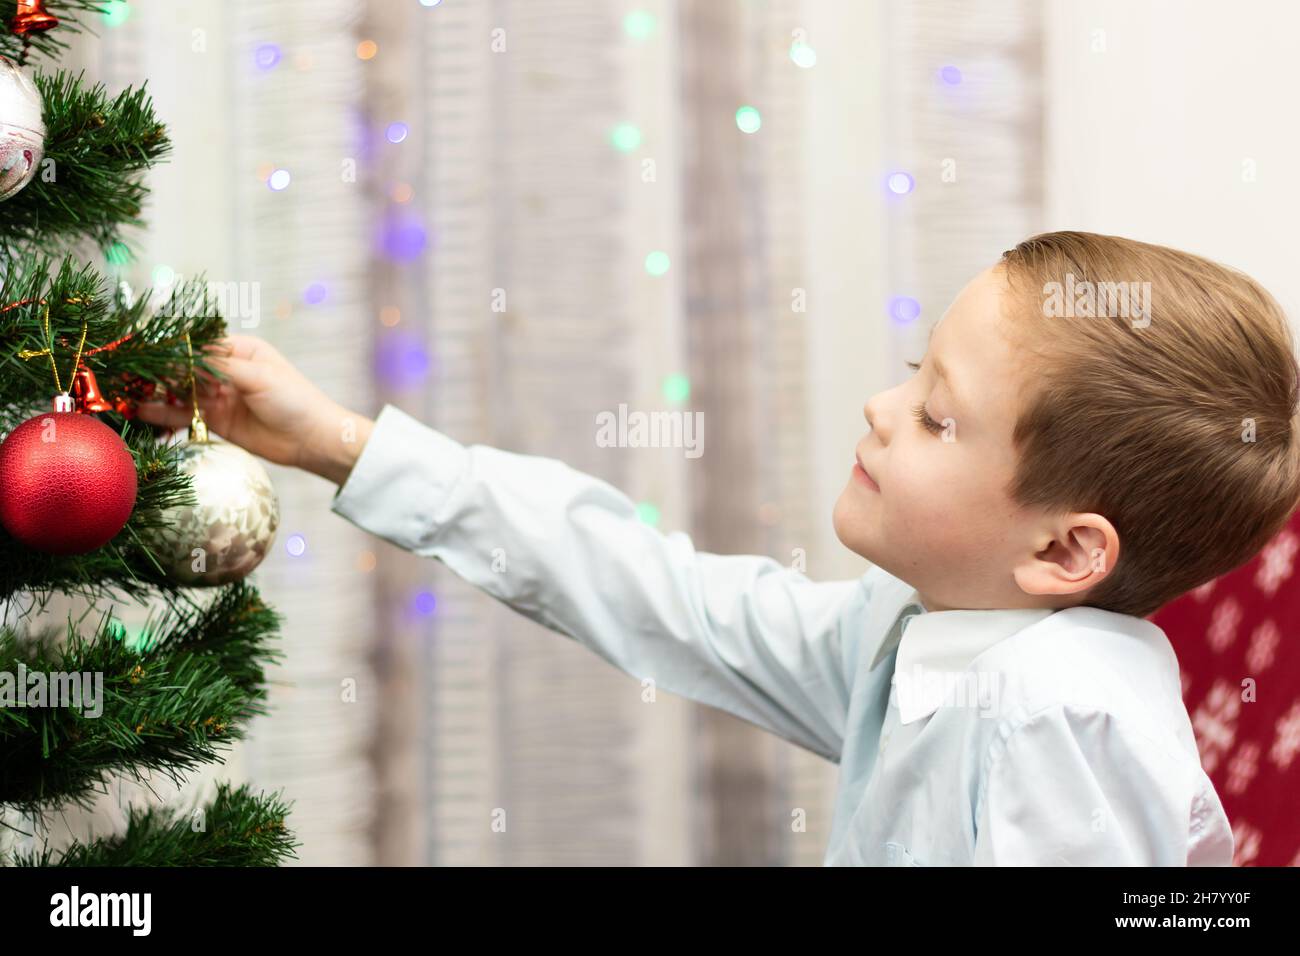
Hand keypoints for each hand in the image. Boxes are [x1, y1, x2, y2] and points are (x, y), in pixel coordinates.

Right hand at [136, 334, 374, 485]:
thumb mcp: (258, 377)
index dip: (173, 348)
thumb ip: (218, 367)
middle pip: (185, 367)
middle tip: (132, 375)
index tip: (146, 350)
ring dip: (158, 393)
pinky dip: (165, 414)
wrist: (313, 440)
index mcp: (240, 351)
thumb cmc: (294, 400)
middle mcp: (226, 370)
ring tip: (130, 393)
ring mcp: (219, 396)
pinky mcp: (216, 420)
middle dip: (160, 372)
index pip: (199, 344)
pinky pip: (186, 414)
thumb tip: (181, 357)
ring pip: (182, 391)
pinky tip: (143, 412)